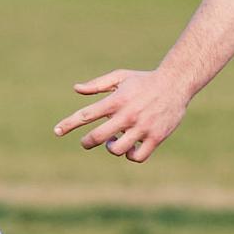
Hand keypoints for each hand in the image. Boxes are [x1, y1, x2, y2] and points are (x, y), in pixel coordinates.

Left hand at [52, 68, 191, 162]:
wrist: (176, 83)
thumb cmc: (143, 80)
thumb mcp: (119, 77)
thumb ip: (97, 84)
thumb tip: (76, 89)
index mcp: (115, 101)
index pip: (86, 115)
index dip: (69, 124)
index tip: (57, 131)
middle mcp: (127, 115)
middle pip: (98, 136)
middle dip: (87, 142)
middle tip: (86, 142)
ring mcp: (142, 128)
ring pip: (118, 149)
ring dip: (111, 148)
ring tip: (113, 141)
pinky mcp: (156, 137)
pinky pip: (138, 156)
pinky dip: (131, 155)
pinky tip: (130, 148)